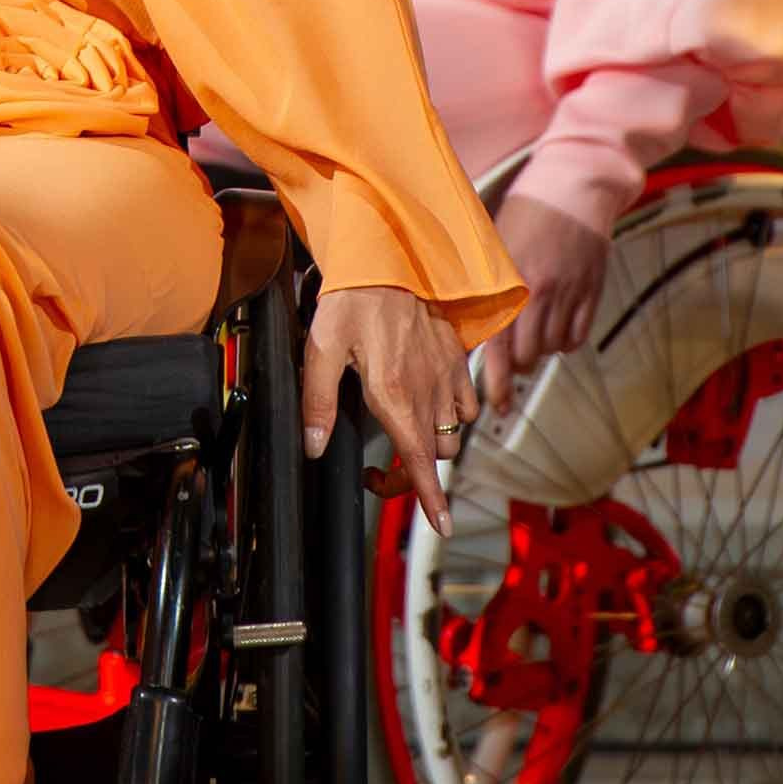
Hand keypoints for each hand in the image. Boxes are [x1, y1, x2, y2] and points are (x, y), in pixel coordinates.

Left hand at [302, 283, 478, 534]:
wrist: (388, 256)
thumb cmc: (352, 298)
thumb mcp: (322, 348)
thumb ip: (318, 401)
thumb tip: (315, 446)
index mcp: (393, 395)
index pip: (420, 461)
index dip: (431, 500)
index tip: (442, 527)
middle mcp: (426, 391)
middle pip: (433, 456)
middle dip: (412, 476)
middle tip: (381, 472)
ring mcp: (446, 375)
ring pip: (452, 434)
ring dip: (432, 447)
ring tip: (405, 439)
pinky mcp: (456, 358)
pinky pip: (467, 404)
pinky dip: (456, 417)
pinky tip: (433, 407)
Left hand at [480, 191, 611, 414]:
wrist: (576, 183)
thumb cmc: (526, 208)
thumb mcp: (494, 240)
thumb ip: (481, 281)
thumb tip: (458, 317)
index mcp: (509, 280)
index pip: (498, 344)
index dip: (496, 382)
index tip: (495, 406)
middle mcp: (540, 292)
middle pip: (526, 356)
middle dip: (515, 369)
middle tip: (509, 369)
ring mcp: (569, 293)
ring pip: (551, 349)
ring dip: (539, 354)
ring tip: (531, 341)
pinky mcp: (592, 291)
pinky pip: (576, 337)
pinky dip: (564, 342)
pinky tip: (555, 330)